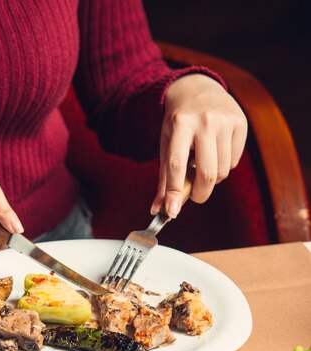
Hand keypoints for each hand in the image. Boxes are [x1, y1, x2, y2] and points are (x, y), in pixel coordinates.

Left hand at [150, 74, 247, 217]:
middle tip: (195, 196)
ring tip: (203, 164)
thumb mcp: (166, 145)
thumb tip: (159, 210)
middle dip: (200, 194)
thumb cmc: (178, 123)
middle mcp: (205, 120)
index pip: (177, 165)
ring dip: (212, 178)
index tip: (171, 212)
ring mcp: (225, 120)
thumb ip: (164, 179)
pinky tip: (216, 153)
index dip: (174, 192)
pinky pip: (234, 161)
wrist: (197, 89)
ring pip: (222, 171)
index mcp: (180, 124)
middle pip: (206, 173)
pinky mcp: (240, 123)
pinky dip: (224, 166)